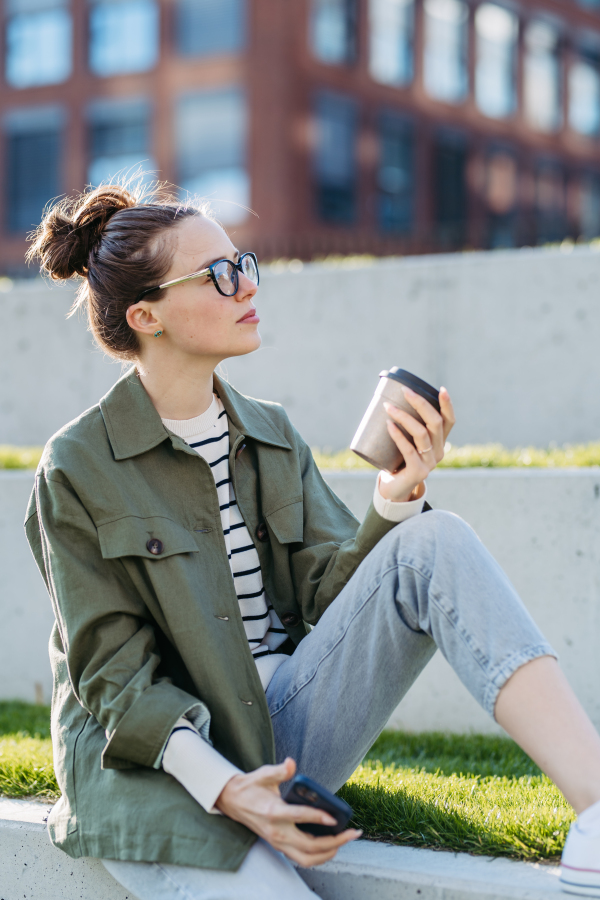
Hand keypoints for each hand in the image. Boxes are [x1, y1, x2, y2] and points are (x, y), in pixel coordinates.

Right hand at [215, 757, 360, 866]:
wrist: (232, 801)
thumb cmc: (251, 786)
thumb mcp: (264, 774)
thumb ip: (280, 770)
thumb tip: (291, 763)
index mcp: (274, 812)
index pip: (299, 817)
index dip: (318, 818)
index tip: (334, 817)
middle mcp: (277, 832)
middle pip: (309, 846)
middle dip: (335, 841)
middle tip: (352, 833)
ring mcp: (278, 842)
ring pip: (307, 858)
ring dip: (329, 853)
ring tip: (345, 841)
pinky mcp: (279, 845)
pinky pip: (302, 858)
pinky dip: (319, 856)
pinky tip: (331, 846)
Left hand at [378, 386, 455, 502]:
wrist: (394, 490)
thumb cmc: (397, 461)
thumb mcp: (407, 442)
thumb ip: (405, 427)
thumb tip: (389, 400)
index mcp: (439, 442)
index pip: (449, 421)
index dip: (447, 405)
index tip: (441, 389)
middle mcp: (438, 451)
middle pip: (435, 422)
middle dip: (420, 403)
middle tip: (404, 391)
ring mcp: (430, 462)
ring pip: (421, 433)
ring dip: (404, 417)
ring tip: (388, 407)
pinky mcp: (418, 471)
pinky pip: (409, 449)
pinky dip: (398, 435)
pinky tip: (389, 425)